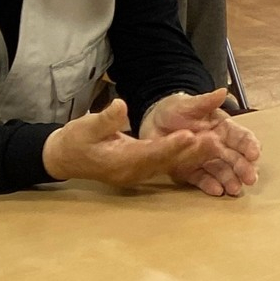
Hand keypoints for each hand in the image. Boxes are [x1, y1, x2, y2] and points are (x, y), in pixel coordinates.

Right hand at [42, 100, 228, 188]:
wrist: (63, 158)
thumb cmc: (74, 140)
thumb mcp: (85, 127)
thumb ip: (105, 119)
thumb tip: (120, 106)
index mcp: (119, 162)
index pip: (149, 153)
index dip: (170, 145)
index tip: (190, 134)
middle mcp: (132, 171)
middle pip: (165, 161)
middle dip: (190, 152)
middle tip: (214, 140)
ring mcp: (137, 174)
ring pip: (169, 164)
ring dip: (192, 155)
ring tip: (215, 143)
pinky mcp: (141, 170)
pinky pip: (166, 165)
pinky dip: (183, 157)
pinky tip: (202, 148)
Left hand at [138, 88, 260, 196]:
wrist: (152, 123)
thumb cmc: (175, 110)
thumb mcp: (188, 104)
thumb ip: (205, 101)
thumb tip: (223, 92)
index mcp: (222, 128)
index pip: (241, 137)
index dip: (249, 145)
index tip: (255, 154)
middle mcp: (217, 146)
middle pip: (235, 157)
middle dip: (244, 168)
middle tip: (250, 179)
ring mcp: (204, 160)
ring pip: (221, 171)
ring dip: (230, 180)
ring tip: (234, 190)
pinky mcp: (189, 171)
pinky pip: (201, 179)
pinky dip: (209, 185)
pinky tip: (217, 191)